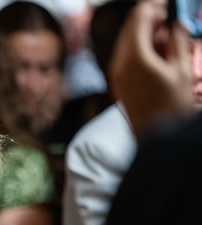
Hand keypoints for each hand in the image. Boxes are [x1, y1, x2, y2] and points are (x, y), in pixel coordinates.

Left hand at [110, 0, 194, 137]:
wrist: (156, 138)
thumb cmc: (171, 106)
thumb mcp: (182, 70)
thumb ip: (177, 41)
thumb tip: (175, 23)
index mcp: (134, 56)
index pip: (139, 17)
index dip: (154, 6)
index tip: (169, 4)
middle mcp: (119, 62)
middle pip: (131, 27)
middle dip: (151, 19)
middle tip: (171, 19)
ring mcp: (115, 72)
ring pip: (128, 41)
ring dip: (146, 34)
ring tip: (169, 40)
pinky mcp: (117, 81)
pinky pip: (126, 55)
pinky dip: (140, 48)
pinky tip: (158, 54)